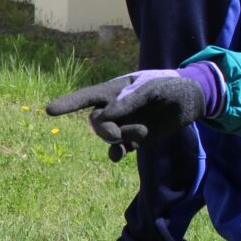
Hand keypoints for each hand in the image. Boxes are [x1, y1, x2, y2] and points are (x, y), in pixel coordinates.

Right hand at [47, 69, 209, 160]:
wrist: (192, 100)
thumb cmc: (171, 86)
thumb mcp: (152, 88)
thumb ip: (129, 99)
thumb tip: (105, 115)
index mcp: (114, 90)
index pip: (86, 97)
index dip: (68, 103)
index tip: (49, 111)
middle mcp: (115, 107)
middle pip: (95, 122)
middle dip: (104, 130)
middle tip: (118, 135)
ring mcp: (124, 123)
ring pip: (108, 135)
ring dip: (121, 137)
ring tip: (143, 131)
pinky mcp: (135, 138)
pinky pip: (119, 148)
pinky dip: (117, 153)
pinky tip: (119, 155)